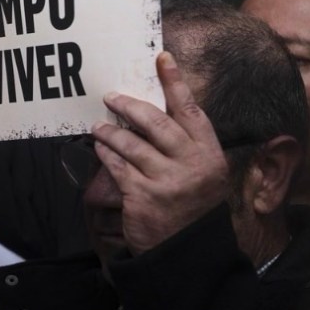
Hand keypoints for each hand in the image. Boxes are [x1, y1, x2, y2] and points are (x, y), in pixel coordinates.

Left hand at [93, 51, 230, 253]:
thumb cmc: (191, 204)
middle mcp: (191, 164)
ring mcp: (167, 181)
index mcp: (209, 154)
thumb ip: (184, 144)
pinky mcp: (142, 197)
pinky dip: (105, 155)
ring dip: (110, 132)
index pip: (191, 109)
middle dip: (129, 105)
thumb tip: (153, 110)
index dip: (175, 82)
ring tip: (99, 127)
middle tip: (111, 97)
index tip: (162, 57)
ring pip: (130, 143)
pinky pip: (116, 166)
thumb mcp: (202, 173)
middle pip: (155, 121)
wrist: (186, 252)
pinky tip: (100, 149)